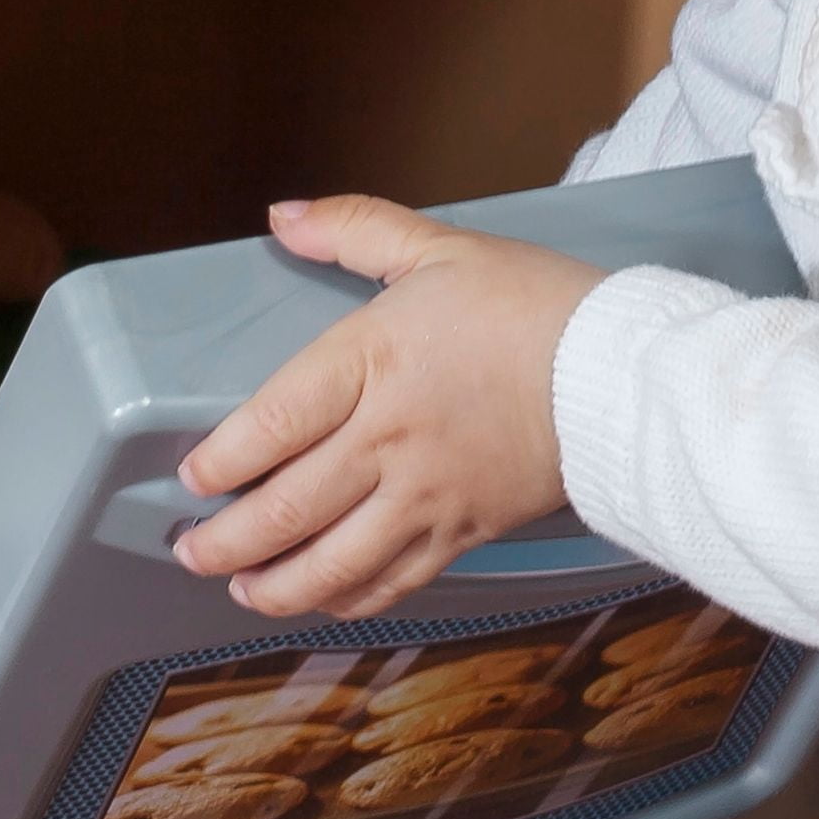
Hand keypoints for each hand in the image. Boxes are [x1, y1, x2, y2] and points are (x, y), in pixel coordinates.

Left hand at [173, 195, 605, 618]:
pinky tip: (325, 602)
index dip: (219, 460)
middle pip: (285, 507)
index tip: (192, 477)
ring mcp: (426, 494)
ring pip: (331, 562)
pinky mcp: (465, 530)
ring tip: (240, 590)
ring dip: (275, 585)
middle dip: (225, 540)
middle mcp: (389, 439)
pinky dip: (350, 599)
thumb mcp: (442, 248)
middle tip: (192, 550)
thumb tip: (283, 216)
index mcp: (372, 361)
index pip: (269, 424)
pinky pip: (393, 580)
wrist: (625, 373)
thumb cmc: (538, 305)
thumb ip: (354, 229)